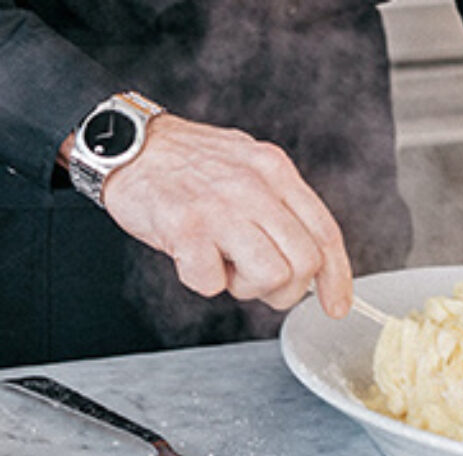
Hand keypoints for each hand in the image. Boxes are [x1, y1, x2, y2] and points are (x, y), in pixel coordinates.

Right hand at [94, 114, 353, 317]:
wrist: (125, 144)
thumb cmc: (183, 162)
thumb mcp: (247, 165)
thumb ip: (279, 205)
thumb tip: (309, 256)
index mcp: (275, 170)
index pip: (325, 232)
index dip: (337, 277)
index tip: (336, 305)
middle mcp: (254, 186)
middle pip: (304, 262)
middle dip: (286, 288)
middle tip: (256, 279)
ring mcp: (221, 206)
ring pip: (271, 276)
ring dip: (245, 287)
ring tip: (222, 264)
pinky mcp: (186, 227)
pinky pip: (212, 283)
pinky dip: (202, 281)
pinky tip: (191, 257)